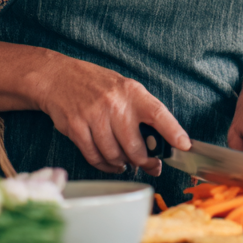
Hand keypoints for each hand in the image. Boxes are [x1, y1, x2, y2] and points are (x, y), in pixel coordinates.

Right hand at [35, 55, 189, 174]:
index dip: (173, 132)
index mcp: (132, 92)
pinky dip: (105, 165)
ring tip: (126, 163)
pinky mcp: (76, 128)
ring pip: (115, 155)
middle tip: (150, 165)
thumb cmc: (97, 86)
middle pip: (135, 146)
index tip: (184, 146)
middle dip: (145, 162)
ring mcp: (93, 116)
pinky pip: (95, 156)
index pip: (158, 114)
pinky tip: (111, 163)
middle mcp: (114, 104)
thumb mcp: (124, 89)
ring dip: (123, 164)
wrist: (59, 78)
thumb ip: (141, 112)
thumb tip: (160, 142)